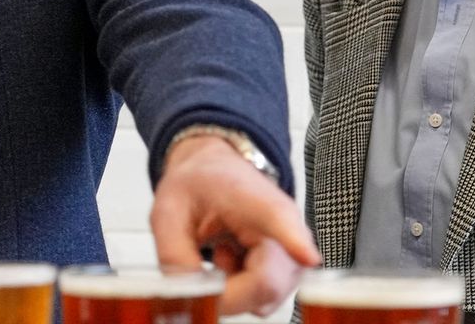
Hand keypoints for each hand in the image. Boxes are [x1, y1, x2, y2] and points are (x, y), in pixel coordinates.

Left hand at [150, 135, 320, 315]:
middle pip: (266, 284)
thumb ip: (175, 256)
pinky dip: (238, 292)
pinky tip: (231, 262)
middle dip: (226, 292)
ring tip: (220, 252)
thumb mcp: (168, 212)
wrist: (217, 172)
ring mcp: (293, 253)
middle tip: (200, 271)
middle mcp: (286, 225)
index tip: (307, 256)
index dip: (294, 240)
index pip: (278, 218)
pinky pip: (262, 301)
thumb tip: (191, 299)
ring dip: (230, 291)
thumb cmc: (199, 186)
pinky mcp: (290, 272)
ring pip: (262, 299)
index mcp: (253, 198)